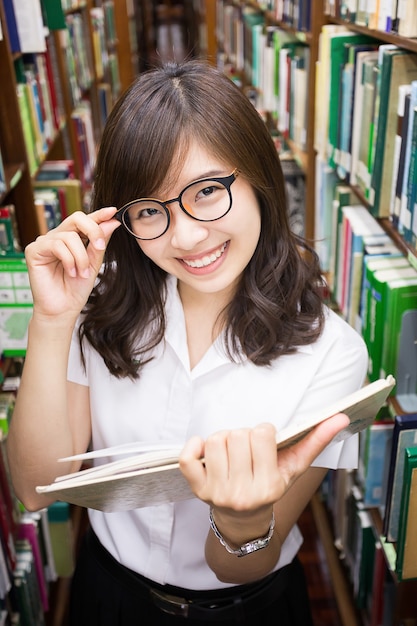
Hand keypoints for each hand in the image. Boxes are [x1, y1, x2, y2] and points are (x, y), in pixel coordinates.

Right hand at [25, 208, 119, 318]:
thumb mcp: (94, 263)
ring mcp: (45, 242)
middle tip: (99, 247)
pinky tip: (70, 273)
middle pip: (76, 218)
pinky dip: (69, 260)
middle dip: (93, 231)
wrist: (64, 309)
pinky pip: (57, 245)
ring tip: (81, 273)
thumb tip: (112, 222)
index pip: (86, 221)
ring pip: (69, 236)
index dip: (99, 215)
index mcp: (73, 239)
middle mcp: (58, 237)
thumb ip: (100, 243)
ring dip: (80, 257)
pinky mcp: (34, 250)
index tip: (113, 211)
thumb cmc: (76, 289)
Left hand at [179, 413, 348, 512]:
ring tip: (231, 451)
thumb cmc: (271, 485)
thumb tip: (342, 416)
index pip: (261, 434)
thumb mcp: (294, 468)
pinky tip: (204, 449)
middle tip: (247, 448)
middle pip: (236, 434)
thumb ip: (317, 441)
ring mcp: (217, 493)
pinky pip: (187, 458)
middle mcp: (243, 493)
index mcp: (269, 486)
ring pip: (215, 440)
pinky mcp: (198, 490)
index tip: (265, 442)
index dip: (263, 431)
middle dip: (243, 434)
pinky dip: (193, 446)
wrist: (244, 520)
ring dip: (223, 438)